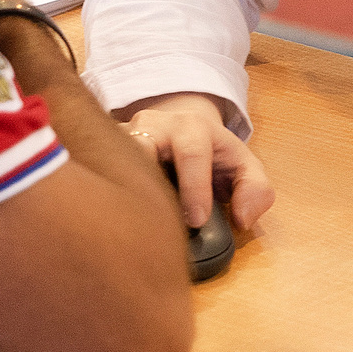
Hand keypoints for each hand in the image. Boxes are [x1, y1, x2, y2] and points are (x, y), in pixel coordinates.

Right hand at [112, 92, 275, 229]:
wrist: (182, 130)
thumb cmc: (215, 156)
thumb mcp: (245, 168)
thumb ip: (256, 192)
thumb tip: (242, 219)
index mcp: (192, 127)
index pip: (192, 152)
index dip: (195, 187)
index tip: (197, 221)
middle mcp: (153, 124)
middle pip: (144, 150)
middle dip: (151, 188)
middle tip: (159, 226)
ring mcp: (124, 133)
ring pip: (114, 157)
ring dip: (122, 191)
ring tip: (131, 226)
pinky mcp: (101, 147)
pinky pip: (96, 166)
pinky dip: (103, 191)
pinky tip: (110, 219)